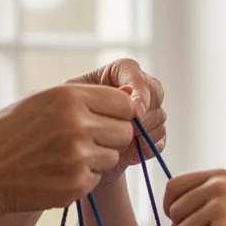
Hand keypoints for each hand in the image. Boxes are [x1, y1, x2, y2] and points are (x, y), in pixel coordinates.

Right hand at [0, 84, 135, 216]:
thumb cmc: (9, 134)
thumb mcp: (43, 101)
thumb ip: (84, 99)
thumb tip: (131, 97)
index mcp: (70, 96)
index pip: (126, 103)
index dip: (119, 113)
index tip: (105, 120)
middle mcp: (78, 123)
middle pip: (125, 131)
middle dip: (111, 138)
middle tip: (84, 142)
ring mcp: (79, 156)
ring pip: (113, 157)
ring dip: (97, 159)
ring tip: (63, 157)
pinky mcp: (77, 184)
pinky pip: (97, 178)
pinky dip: (83, 178)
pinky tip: (56, 173)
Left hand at [68, 58, 166, 181]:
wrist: (73, 151)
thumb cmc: (65, 121)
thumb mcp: (72, 104)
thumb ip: (96, 94)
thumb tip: (129, 93)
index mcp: (116, 73)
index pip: (134, 71)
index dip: (139, 91)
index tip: (134, 111)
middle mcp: (136, 89)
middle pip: (155, 92)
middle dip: (145, 114)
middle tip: (129, 131)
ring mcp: (146, 112)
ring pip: (159, 117)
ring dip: (144, 133)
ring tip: (122, 143)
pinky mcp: (151, 135)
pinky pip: (160, 139)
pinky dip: (147, 148)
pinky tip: (130, 154)